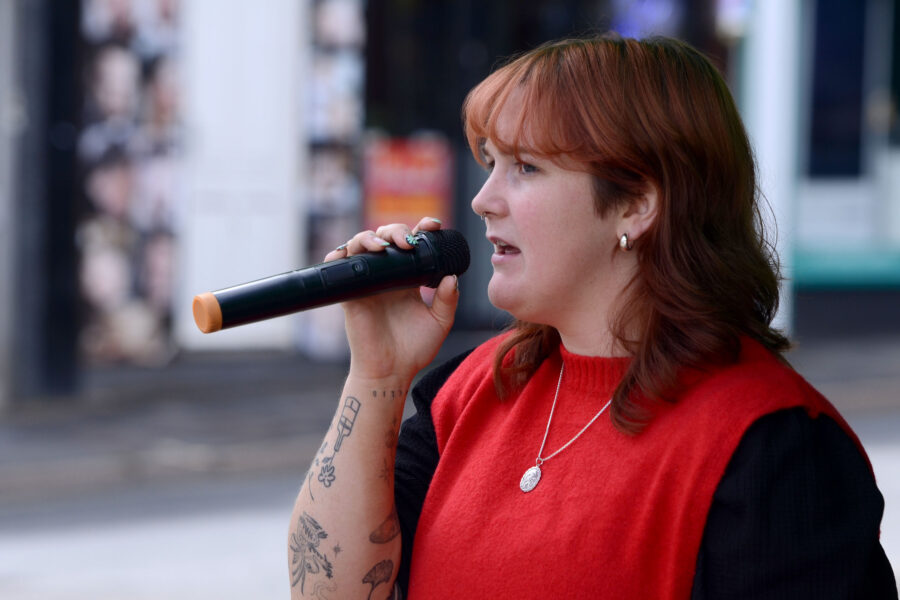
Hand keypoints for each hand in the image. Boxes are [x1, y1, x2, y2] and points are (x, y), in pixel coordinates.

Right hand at [324, 217, 458, 383]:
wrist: (391, 372)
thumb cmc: (414, 350)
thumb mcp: (440, 323)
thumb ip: (448, 299)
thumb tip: (451, 276)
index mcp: (409, 278)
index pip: (413, 244)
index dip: (421, 229)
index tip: (432, 225)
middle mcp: (387, 275)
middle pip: (386, 238)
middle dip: (395, 230)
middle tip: (408, 241)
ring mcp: (367, 282)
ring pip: (362, 246)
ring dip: (370, 238)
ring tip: (384, 246)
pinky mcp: (350, 293)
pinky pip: (338, 268)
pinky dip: (339, 255)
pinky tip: (348, 253)